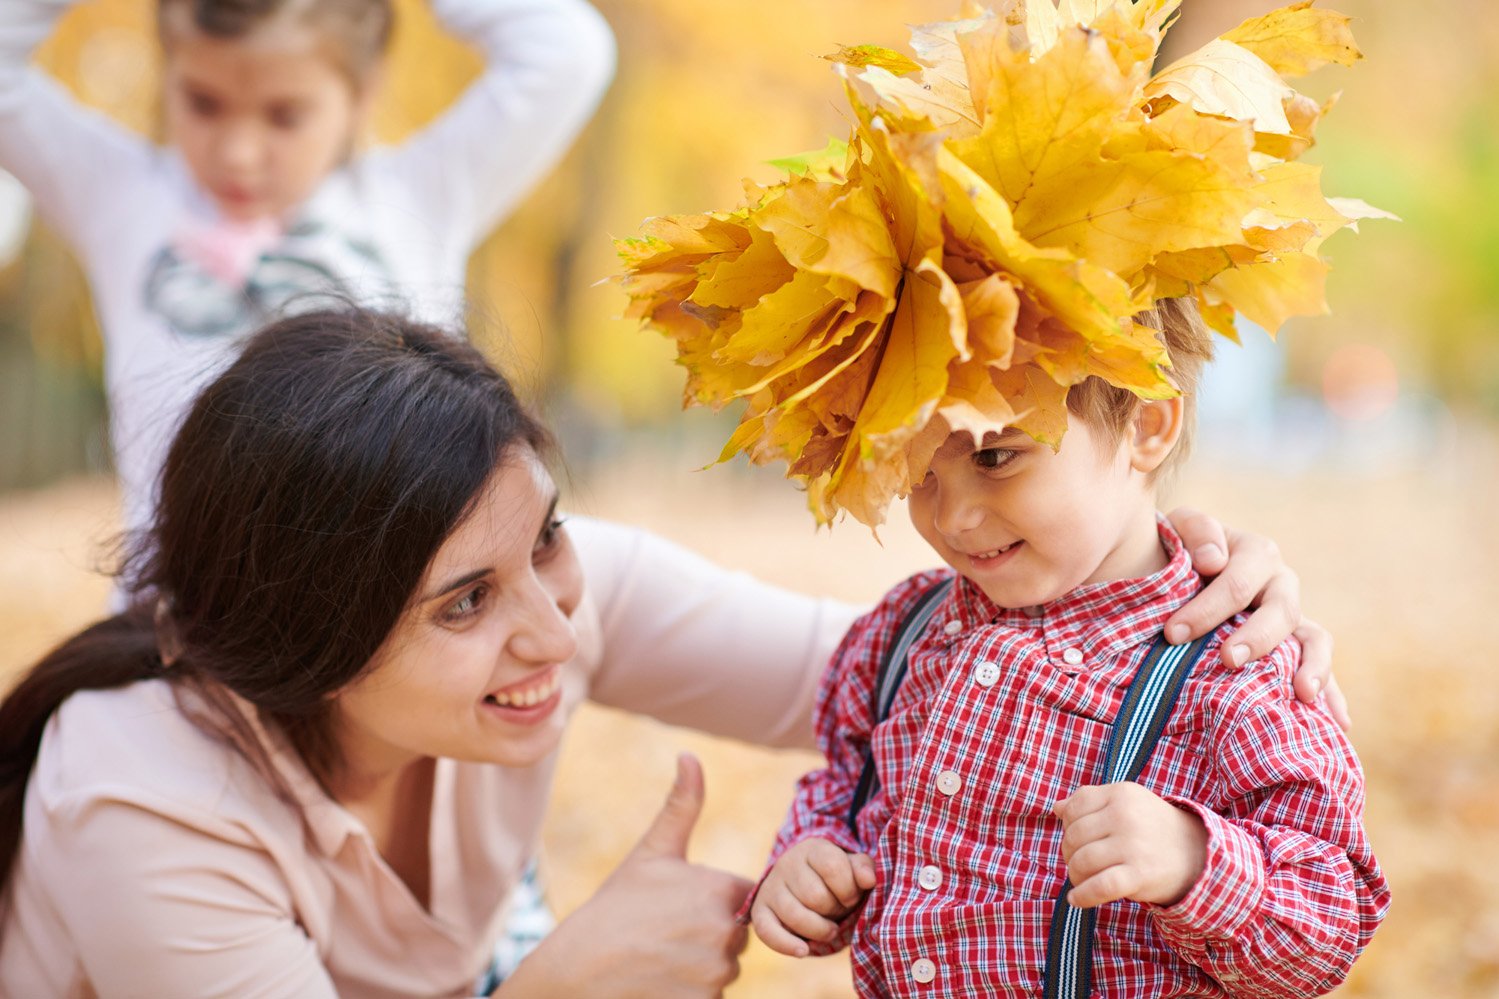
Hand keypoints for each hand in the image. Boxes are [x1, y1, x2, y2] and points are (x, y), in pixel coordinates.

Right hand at [503, 754, 750, 997]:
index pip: (747, 898)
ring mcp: (717, 977)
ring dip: (699, 967)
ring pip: (724, 970)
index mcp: (722, 891)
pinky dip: (690, 993)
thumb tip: (690, 755)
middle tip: (664, 934)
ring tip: (658, 958)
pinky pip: (711, 997)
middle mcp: (728, 934)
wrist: (575, 973)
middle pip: (738, 936)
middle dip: (708, 936)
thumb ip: (682, 805)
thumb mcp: (651, 854)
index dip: (715, 901)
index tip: (679, 906)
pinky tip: (659, 983)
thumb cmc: (613, 909)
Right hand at [749, 838, 876, 956]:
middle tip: (838, 910)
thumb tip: (869, 880)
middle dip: (835, 910)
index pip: (832, 867)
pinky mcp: (759, 911)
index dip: (848, 889)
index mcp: (811, 849)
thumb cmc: (834, 879)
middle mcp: (787, 864)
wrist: (802, 883)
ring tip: (829, 930)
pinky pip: (767, 931)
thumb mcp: (851, 868)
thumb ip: (864, 869)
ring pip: (796, 916)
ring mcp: (771, 887)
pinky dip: (786, 945)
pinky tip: (803, 950)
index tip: (852, 896)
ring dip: (819, 930)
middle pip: (816, 896)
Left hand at [1053, 783, 1205, 909]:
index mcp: (1121, 793)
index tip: (1077, 839)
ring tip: (1082, 880)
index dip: (1067, 826)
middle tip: (1080, 863)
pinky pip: (1099, 886)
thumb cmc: (1152, 828)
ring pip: (1081, 861)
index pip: (1073, 808)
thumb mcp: (1126, 804)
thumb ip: (1091, 803)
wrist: (1198, 855)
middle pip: (1074, 837)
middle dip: (1069, 853)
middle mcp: (1125, 815)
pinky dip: (1083, 896)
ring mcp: (1133, 845)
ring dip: (1075, 876)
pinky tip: (1076, 899)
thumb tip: (1056, 808)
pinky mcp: (1139, 874)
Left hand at [1164, 507, 1348, 730]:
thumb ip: (1196, 531)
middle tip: (1229, 660)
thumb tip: (1215, 560)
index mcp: (1256, 553)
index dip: (1206, 609)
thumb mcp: (1180, 527)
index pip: (1238, 583)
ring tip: (1302, 695)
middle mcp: (1281, 585)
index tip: (1172, 634)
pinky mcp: (1295, 646)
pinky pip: (1318, 669)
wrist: (1185, 566)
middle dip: (1257, 639)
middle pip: (1282, 612)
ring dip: (1312, 667)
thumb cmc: (1180, 549)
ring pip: (1314, 639)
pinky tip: (1338, 723)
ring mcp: (1293, 617)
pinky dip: (1332, 694)